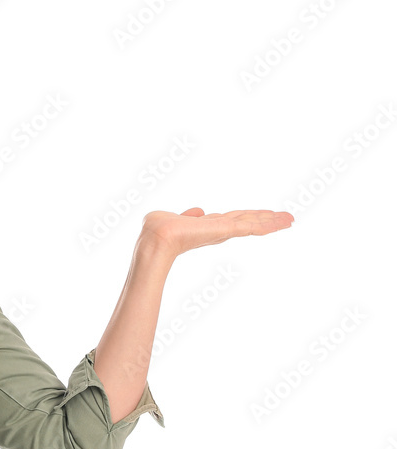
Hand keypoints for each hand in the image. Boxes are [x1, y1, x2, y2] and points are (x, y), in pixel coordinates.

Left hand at [140, 207, 293, 260]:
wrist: (157, 238)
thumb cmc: (159, 229)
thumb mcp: (175, 218)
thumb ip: (188, 215)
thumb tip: (199, 210)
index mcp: (209, 226)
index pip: (234, 220)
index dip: (248, 218)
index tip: (262, 216)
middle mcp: (219, 229)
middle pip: (249, 222)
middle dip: (267, 220)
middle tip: (287, 218)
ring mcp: (224, 231)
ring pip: (254, 224)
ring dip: (273, 221)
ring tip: (291, 219)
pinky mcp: (226, 231)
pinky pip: (251, 227)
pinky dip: (268, 225)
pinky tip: (282, 223)